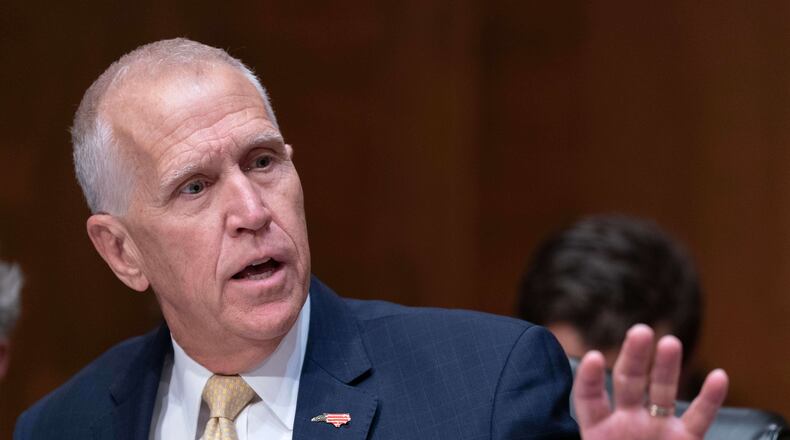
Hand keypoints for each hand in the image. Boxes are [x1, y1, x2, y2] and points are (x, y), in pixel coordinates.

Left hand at [573, 324, 728, 438]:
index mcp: (598, 429)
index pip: (589, 397)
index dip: (589, 378)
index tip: (590, 358)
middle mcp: (628, 422)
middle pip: (628, 383)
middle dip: (633, 357)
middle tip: (638, 331)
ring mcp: (657, 428)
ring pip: (662, 391)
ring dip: (667, 367)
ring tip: (669, 342)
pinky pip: (699, 418)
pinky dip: (710, 399)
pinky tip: (718, 376)